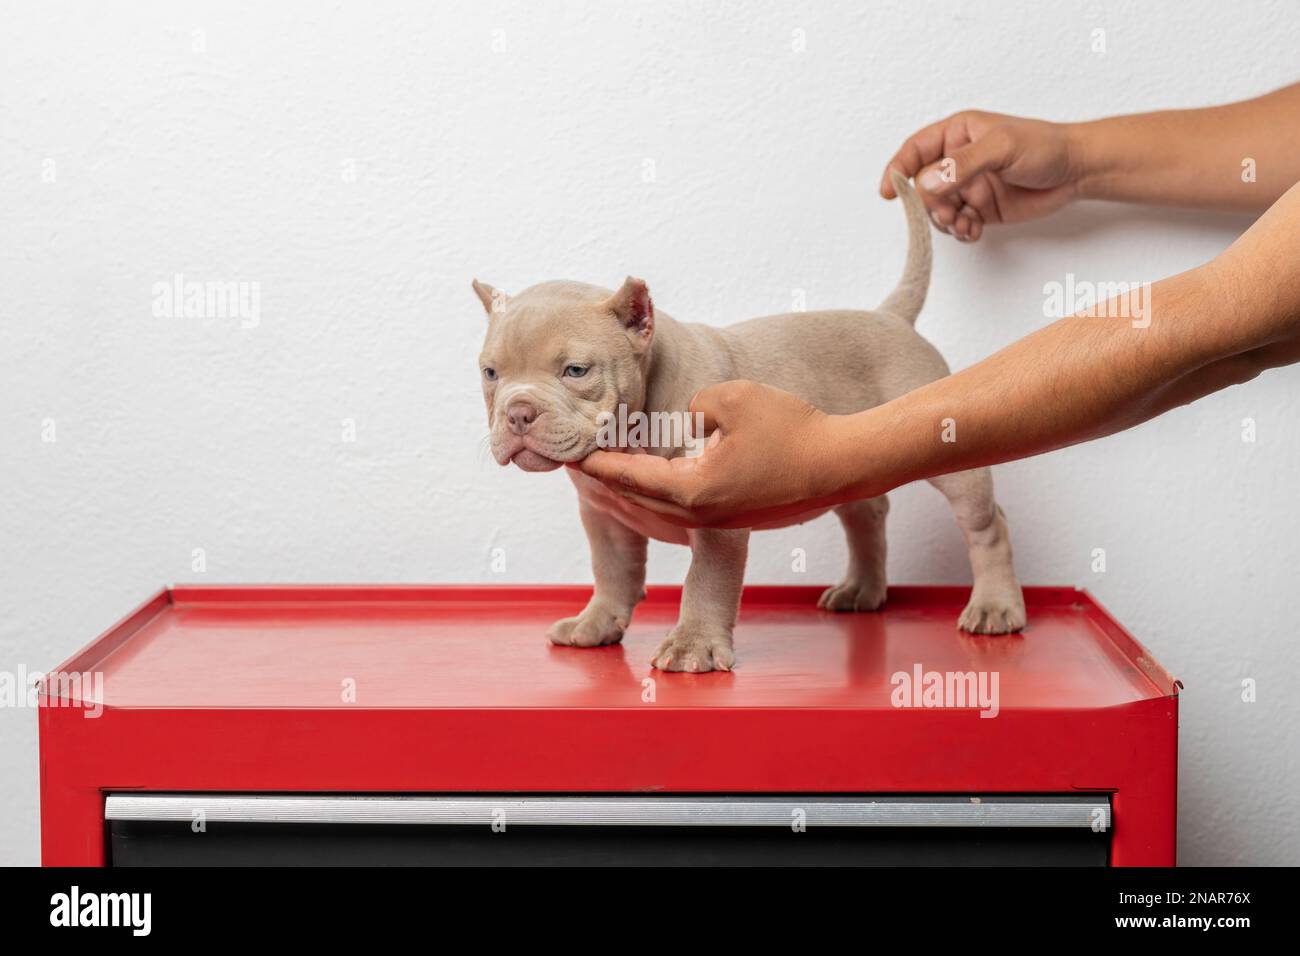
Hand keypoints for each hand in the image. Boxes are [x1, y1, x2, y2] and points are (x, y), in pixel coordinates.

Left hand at [573, 380, 852, 528]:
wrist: (844, 465)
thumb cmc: (792, 429)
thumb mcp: (730, 399)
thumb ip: (691, 405)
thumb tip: (682, 419)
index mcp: (691, 491)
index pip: (628, 475)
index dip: (597, 462)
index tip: (570, 453)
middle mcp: (700, 514)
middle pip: (636, 501)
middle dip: (606, 481)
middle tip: (578, 463)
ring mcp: (720, 520)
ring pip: (660, 509)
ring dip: (632, 491)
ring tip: (608, 472)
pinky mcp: (737, 517)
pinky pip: (686, 509)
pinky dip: (661, 496)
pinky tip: (656, 481)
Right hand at [879, 111, 1082, 241]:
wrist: (1076, 171)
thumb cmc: (1044, 146)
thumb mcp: (1001, 147)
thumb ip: (962, 165)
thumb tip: (926, 182)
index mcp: (957, 134)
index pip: (915, 150)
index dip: (898, 169)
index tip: (889, 192)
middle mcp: (957, 161)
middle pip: (923, 187)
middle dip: (929, 204)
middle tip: (947, 213)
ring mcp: (968, 186)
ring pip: (937, 210)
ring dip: (945, 222)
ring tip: (964, 223)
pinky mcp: (980, 209)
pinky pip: (957, 225)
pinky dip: (960, 231)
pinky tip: (974, 230)